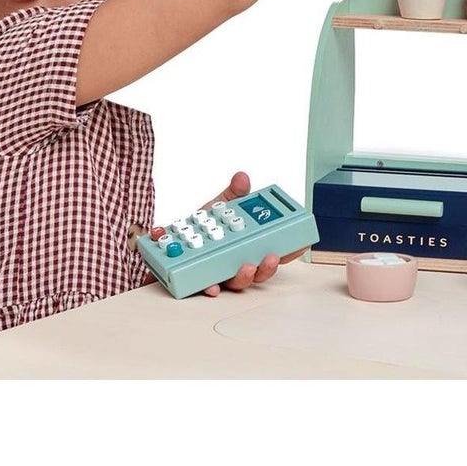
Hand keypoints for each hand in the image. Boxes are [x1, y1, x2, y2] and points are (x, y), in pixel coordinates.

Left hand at [140, 171, 306, 297]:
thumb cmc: (198, 228)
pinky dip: (211, 287)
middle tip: (270, 257)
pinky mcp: (200, 282)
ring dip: (245, 277)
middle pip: (258, 270)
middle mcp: (235, 262)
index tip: (300, 245)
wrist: (166, 242)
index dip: (288, 249)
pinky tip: (212, 284)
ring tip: (245, 267)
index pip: (271, 248)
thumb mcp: (216, 207)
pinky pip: (208, 288)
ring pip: (238, 283)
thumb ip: (232, 195)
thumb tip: (242, 178)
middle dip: (267, 267)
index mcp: (244, 244)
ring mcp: (220, 275)